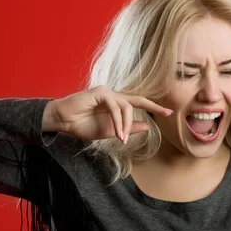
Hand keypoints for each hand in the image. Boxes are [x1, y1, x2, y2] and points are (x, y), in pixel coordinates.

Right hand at [43, 86, 172, 143]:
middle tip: (166, 113)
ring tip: (122, 138)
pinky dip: (118, 121)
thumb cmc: (82, 125)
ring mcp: (107, 92)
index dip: (153, 107)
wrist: (62, 122)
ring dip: (127, 124)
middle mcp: (114, 96)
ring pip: (127, 107)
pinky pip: (115, 107)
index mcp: (116, 104)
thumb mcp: (110, 131)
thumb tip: (147, 127)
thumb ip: (127, 128)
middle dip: (153, 106)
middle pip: (138, 100)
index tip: (168, 113)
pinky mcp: (100, 92)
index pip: (138, 103)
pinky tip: (117, 132)